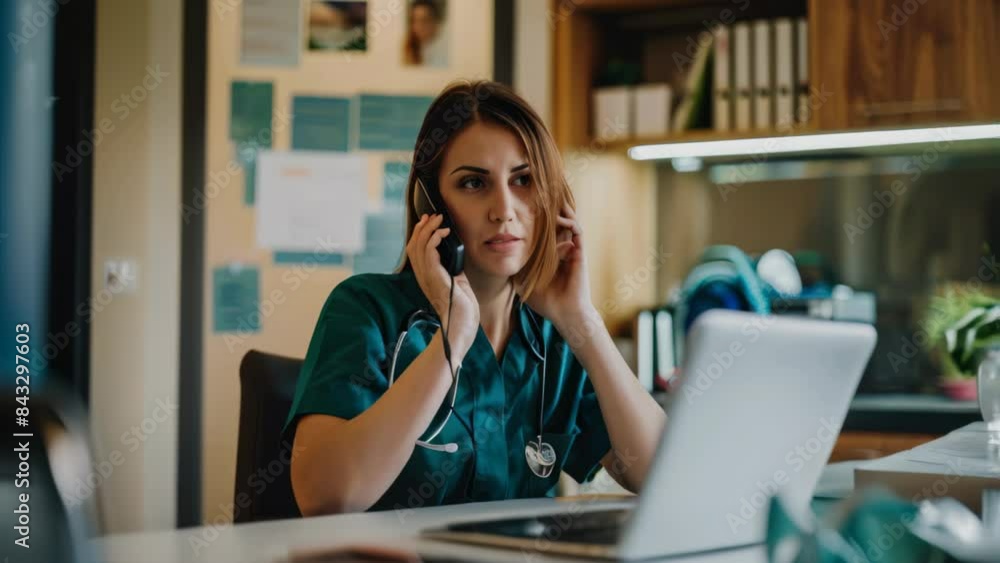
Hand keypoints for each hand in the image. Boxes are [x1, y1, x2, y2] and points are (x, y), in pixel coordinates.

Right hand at [406, 214, 479, 357]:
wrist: (461, 323)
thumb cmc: (461, 307)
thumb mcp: (455, 281)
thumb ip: (451, 267)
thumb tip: (455, 252)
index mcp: (425, 277)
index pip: (414, 250)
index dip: (419, 234)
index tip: (428, 222)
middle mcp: (422, 275)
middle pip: (413, 244)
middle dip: (422, 227)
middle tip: (432, 216)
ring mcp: (426, 276)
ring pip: (419, 245)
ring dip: (429, 229)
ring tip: (439, 220)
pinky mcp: (434, 276)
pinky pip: (429, 251)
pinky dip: (435, 238)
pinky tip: (443, 232)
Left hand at [523, 203, 595, 329]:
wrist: (565, 314)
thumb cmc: (546, 301)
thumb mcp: (523, 282)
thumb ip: (515, 268)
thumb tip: (498, 258)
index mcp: (549, 254)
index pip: (542, 231)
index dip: (535, 218)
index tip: (523, 207)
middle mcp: (561, 249)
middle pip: (556, 222)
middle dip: (548, 208)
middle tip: (537, 194)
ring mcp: (571, 250)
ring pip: (568, 221)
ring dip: (560, 209)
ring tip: (549, 197)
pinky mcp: (579, 252)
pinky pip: (577, 230)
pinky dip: (569, 220)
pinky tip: (559, 217)